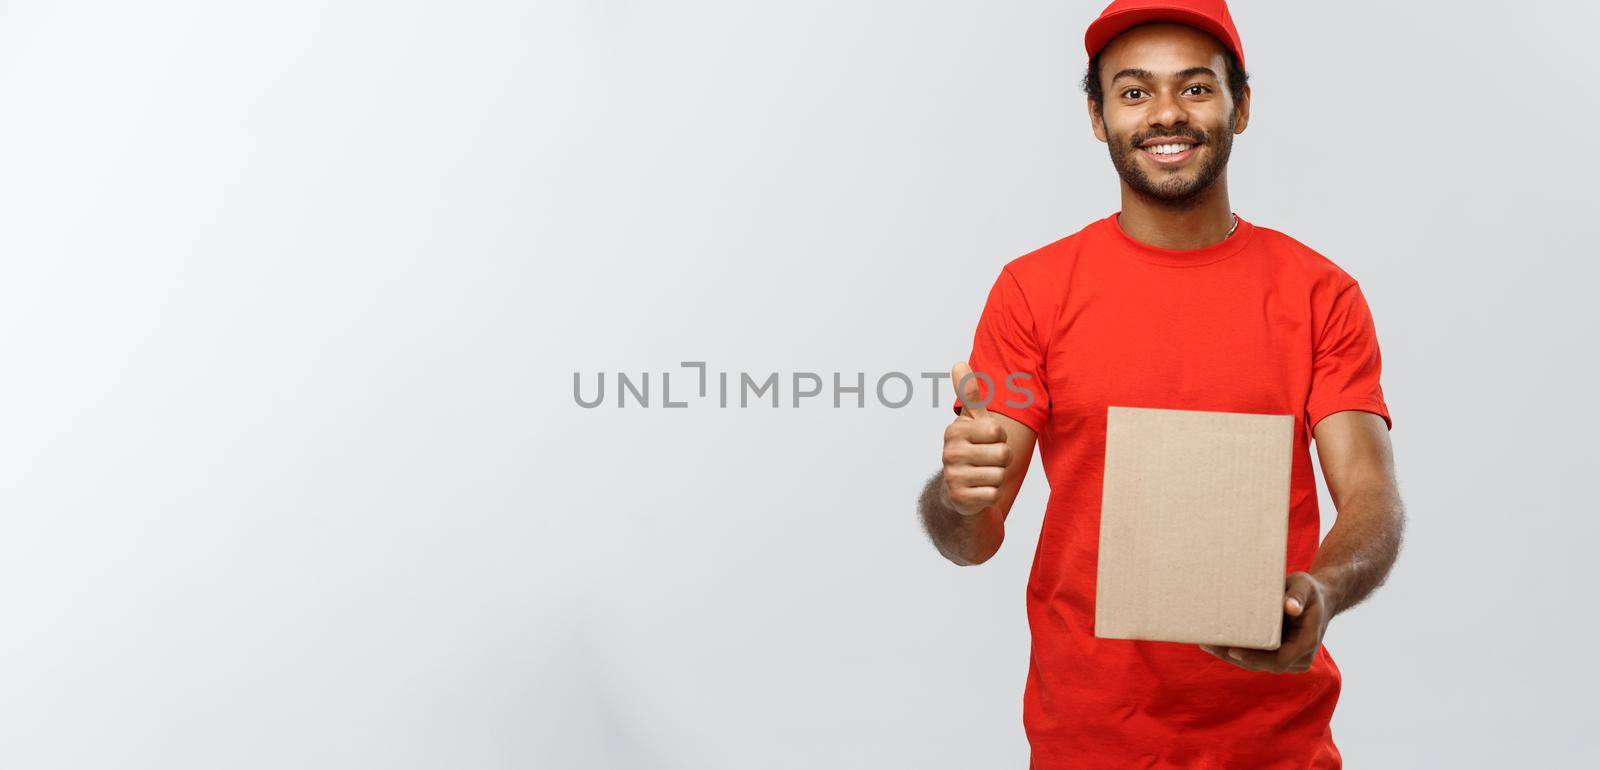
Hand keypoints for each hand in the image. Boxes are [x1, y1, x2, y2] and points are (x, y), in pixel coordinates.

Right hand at [940, 361, 1010, 516]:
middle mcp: (950, 453)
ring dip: (997, 478)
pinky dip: (991, 495)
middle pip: (1003, 454)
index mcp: (955, 431)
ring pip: (1000, 475)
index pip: (998, 430)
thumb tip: (959, 362)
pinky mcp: (959, 498)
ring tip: (983, 475)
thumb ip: (969, 394)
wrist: (959, 491)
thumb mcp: (972, 422)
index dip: (1000, 438)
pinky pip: (993, 494)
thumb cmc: (972, 449)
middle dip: (1002, 460)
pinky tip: (979, 491)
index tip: (988, 441)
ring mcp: (953, 476)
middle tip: (987, 461)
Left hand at [1200, 572, 1332, 673]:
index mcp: (1307, 643)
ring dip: (1231, 655)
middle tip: (1208, 644)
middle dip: (1234, 657)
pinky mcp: (1279, 655)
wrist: (1320, 599)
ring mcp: (1289, 659)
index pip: (1279, 660)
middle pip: (1263, 665)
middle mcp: (1299, 657)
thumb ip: (1298, 596)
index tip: (1233, 651)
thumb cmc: (1310, 591)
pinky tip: (1216, 642)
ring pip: (1257, 663)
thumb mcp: (1305, 587)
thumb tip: (1290, 607)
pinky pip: (1256, 657)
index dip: (1255, 659)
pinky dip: (1237, 650)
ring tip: (1206, 643)